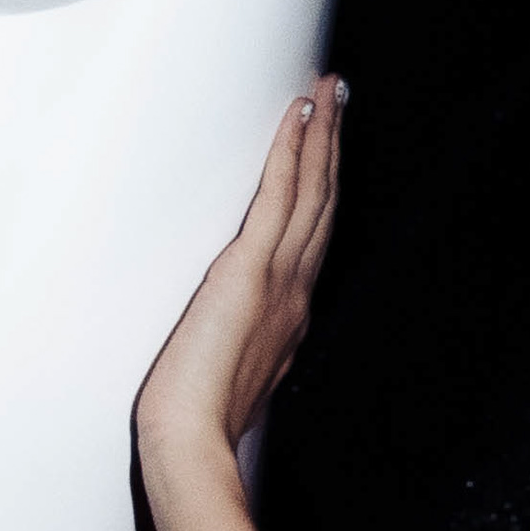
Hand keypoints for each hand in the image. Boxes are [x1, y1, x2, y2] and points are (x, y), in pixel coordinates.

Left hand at [135, 81, 345, 478]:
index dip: (324, 191)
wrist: (191, 441)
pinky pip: (281, 196)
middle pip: (323, 203)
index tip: (328, 155)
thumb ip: (238, 348)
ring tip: (327, 89)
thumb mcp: (229, 378)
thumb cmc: (197, 422)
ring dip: (321, 134)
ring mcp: (279, 277)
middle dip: (332, 148)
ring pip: (312, 190)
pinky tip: (300, 116)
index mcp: (289, 315)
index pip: (313, 238)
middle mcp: (295, 290)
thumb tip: (229, 335)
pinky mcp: (249, 269)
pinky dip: (293, 152)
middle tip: (338, 97)